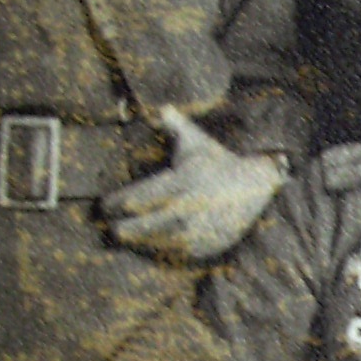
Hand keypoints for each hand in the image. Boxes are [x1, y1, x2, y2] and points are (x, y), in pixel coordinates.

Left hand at [103, 107, 283, 261]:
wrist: (256, 185)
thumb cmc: (219, 161)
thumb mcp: (197, 141)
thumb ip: (175, 124)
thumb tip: (159, 107)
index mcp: (181, 181)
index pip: (138, 198)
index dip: (115, 204)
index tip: (104, 205)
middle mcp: (189, 207)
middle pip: (144, 225)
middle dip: (123, 229)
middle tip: (110, 228)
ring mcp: (200, 229)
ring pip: (159, 242)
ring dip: (140, 242)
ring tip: (126, 239)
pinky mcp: (209, 244)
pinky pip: (178, 253)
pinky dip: (161, 251)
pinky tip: (150, 248)